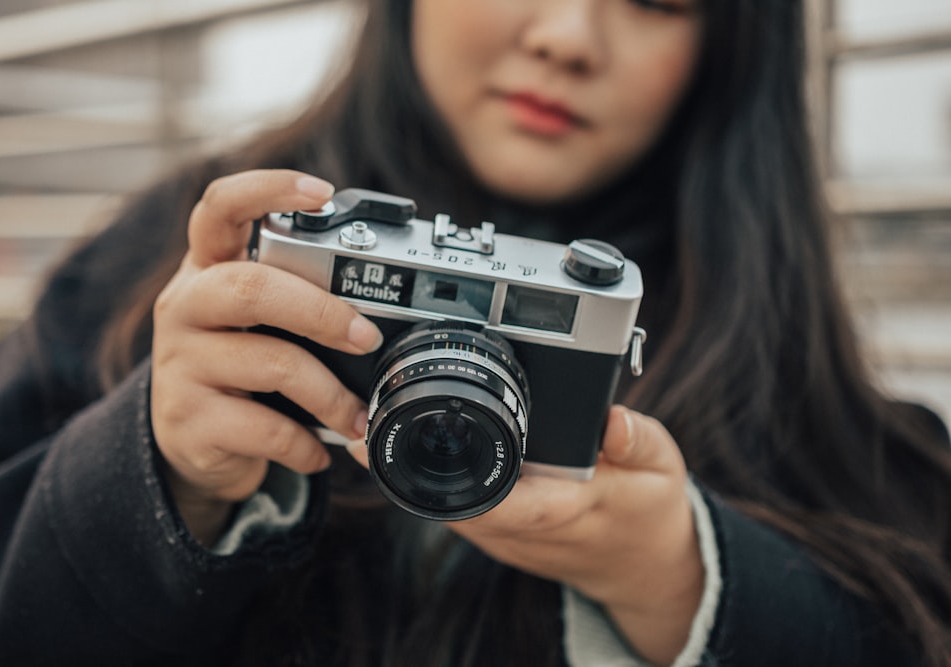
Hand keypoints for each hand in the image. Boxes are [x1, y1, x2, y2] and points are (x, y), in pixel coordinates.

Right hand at [151, 170, 382, 544]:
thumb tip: (389, 303)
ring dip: (331, 396)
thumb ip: (299, 297)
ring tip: (358, 416)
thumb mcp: (260, 321)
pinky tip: (318, 449)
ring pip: (271, 365)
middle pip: (251, 288)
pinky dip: (306, 443)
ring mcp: (179, 364)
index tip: (321, 192)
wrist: (191, 444)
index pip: (220, 207)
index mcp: (208, 268)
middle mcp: (185, 306)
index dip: (267, 190)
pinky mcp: (187, 420)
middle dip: (323, 312)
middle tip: (366, 337)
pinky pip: (266, 428)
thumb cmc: (241, 365)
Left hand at [348, 406, 703, 665]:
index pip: (499, 503)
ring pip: (447, 509)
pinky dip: (433, 481)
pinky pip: (458, 509)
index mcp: (564, 511)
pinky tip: (415, 450)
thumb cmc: (649, 510)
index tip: (407, 443)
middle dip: (407, 468)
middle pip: (452, 505)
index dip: (446, 478)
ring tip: (375, 430)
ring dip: (412, 474)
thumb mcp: (661, 467)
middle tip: (363, 428)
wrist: (644, 568)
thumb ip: (637, 442)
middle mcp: (525, 533)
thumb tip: (614, 422)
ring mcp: (508, 541)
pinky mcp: (500, 538)